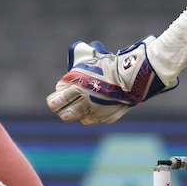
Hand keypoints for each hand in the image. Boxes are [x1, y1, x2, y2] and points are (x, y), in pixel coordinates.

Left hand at [46, 36, 175, 124]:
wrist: (133, 75)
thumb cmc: (108, 66)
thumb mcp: (86, 65)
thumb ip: (72, 75)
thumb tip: (61, 86)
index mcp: (76, 89)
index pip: (55, 103)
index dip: (53, 101)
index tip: (55, 99)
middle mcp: (85, 104)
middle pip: (65, 116)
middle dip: (63, 111)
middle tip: (65, 105)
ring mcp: (97, 112)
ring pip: (80, 120)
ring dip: (79, 114)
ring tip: (82, 105)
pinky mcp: (108, 117)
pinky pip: (96, 119)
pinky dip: (95, 114)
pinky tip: (97, 106)